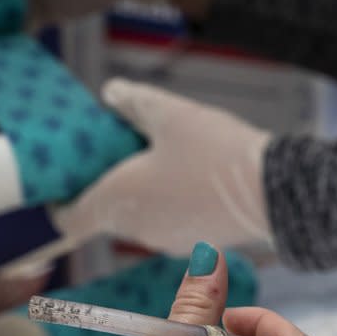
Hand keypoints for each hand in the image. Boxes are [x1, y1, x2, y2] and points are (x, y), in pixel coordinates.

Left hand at [52, 78, 272, 255]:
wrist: (275, 193)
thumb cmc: (215, 154)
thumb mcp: (171, 115)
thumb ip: (135, 102)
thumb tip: (110, 91)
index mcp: (117, 202)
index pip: (71, 221)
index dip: (60, 206)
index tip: (62, 189)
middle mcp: (136, 229)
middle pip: (105, 215)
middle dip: (105, 188)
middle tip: (114, 155)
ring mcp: (166, 241)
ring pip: (138, 219)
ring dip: (138, 195)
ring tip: (154, 158)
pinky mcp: (195, 243)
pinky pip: (167, 223)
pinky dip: (166, 204)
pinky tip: (186, 176)